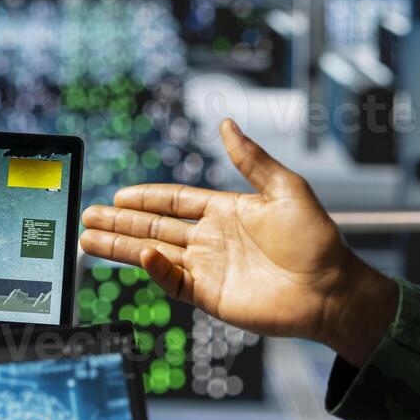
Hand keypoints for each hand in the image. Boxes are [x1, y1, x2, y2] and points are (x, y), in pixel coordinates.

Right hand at [80, 119, 397, 364]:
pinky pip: (174, 281)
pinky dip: (155, 269)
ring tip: (88, 240)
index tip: (118, 196)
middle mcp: (211, 239)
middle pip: (154, 226)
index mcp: (225, 211)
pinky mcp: (211, 295)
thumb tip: (227, 123)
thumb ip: (251, 159)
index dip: (145, 198)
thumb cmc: (317, 239)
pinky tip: (141, 255)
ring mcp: (208, 268)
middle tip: (87, 216)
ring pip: (153, 254)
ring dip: (121, 247)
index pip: (174, 201)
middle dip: (120, 222)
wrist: (332, 289)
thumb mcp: (285, 188)